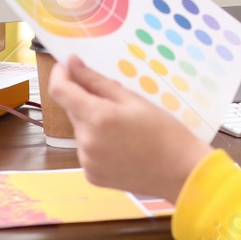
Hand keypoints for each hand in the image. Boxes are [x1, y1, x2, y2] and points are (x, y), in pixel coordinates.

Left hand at [48, 54, 211, 201]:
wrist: (180, 172)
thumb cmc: (164, 131)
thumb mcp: (133, 100)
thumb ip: (97, 82)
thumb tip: (72, 64)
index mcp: (97, 118)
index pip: (60, 91)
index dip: (60, 74)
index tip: (68, 66)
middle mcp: (86, 141)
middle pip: (73, 110)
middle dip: (86, 100)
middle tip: (115, 100)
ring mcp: (87, 162)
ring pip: (80, 130)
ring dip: (92, 122)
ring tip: (124, 127)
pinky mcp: (91, 175)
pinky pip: (87, 150)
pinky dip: (97, 142)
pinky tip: (121, 145)